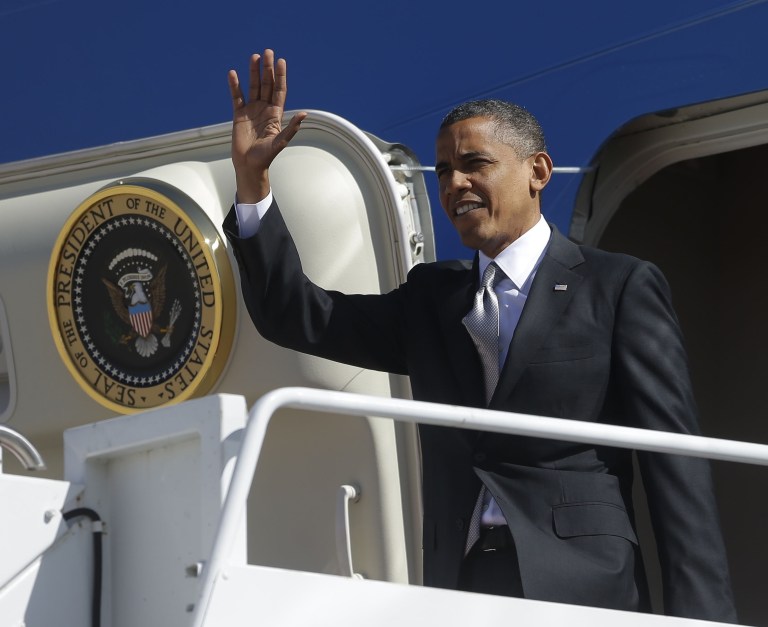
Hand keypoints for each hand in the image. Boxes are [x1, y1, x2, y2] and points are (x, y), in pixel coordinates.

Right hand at [228, 49, 306, 202]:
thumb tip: (304, 114)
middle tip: (268, 52)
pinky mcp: (239, 115)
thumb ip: (291, 127)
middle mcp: (264, 109)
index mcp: (276, 114)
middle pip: (266, 84)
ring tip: (254, 57)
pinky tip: (233, 74)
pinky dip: (235, 86)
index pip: (279, 90)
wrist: (249, 165)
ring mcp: (251, 110)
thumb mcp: (281, 141)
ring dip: (253, 72)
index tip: (281, 61)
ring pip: (253, 87)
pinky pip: (236, 97)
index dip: (280, 76)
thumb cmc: (266, 156)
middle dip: (267, 69)